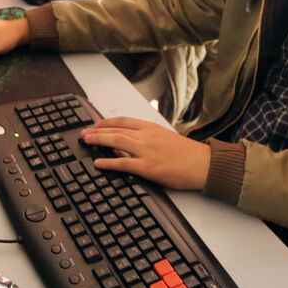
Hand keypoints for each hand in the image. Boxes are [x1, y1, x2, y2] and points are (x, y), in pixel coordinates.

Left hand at [81, 118, 210, 190]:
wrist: (204, 164)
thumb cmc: (188, 154)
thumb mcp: (166, 139)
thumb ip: (147, 140)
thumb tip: (126, 146)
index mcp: (151, 128)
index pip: (123, 121)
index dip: (106, 122)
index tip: (96, 124)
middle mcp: (147, 136)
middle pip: (116, 129)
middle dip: (97, 131)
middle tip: (84, 133)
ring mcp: (147, 151)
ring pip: (116, 141)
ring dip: (99, 140)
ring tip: (86, 141)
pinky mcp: (149, 167)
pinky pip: (124, 163)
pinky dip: (109, 162)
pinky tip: (98, 163)